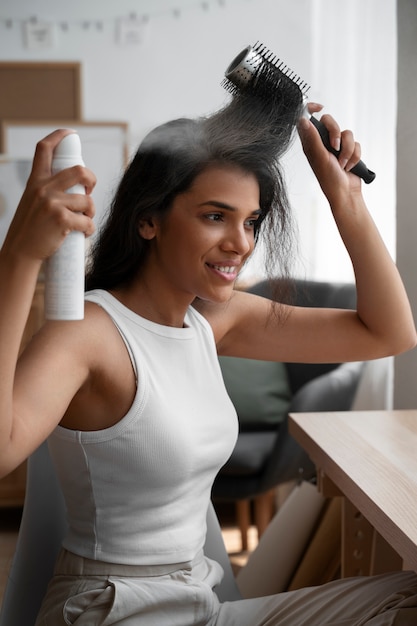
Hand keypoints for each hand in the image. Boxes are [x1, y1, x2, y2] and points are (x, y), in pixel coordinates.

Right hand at [2, 129, 95, 262]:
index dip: (59, 136)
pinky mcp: (61, 220)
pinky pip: (87, 221)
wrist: (20, 252)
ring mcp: (52, 203)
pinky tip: (84, 233)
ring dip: (91, 212)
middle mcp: (43, 188)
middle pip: (79, 171)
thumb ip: (47, 190)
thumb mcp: (32, 201)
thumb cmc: (29, 229)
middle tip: (90, 191)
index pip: (44, 149)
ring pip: (87, 200)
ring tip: (84, 220)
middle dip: (91, 179)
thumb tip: (74, 186)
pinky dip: (89, 229)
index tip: (70, 133)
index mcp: (35, 181)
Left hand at [298, 103, 361, 202]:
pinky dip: (355, 156)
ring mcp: (336, 146)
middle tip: (335, 147)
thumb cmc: (329, 179)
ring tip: (342, 163)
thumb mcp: (319, 157)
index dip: (311, 109)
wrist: (345, 192)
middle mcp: (323, 143)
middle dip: (336, 134)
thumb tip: (303, 120)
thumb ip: (313, 138)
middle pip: (330, 122)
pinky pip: (357, 143)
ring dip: (347, 150)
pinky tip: (349, 166)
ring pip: (347, 133)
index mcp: (311, 143)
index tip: (319, 107)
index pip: (308, 120)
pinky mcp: (349, 151)